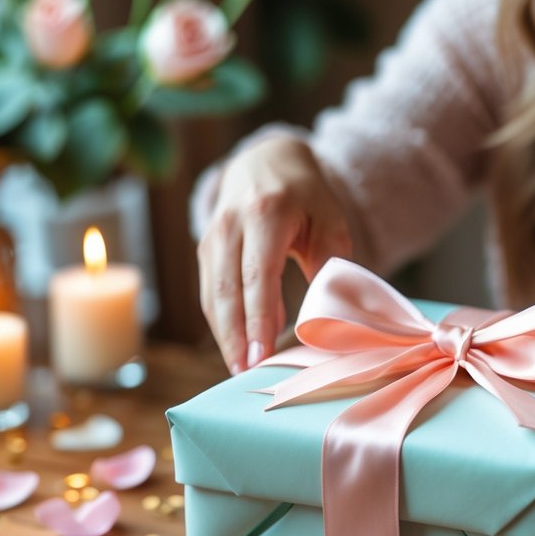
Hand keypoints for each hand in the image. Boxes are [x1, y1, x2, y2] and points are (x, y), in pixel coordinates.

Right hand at [197, 135, 351, 374]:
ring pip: (212, 295)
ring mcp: (212, 236)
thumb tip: (327, 310)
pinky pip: (210, 293)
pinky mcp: (205, 250)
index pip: (257, 274)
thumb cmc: (306, 195)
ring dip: (225, 335)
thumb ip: (328, 260)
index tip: (262, 353)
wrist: (266, 162)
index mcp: (266, 212)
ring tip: (241, 369)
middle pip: (227, 290)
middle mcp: (230, 224)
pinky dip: (222, 323)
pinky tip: (238, 347)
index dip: (258, 317)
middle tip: (246, 373)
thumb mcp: (329, 218)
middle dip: (235, 336)